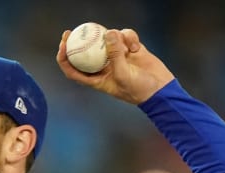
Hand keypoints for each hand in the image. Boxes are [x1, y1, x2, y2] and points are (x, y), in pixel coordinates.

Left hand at [56, 28, 175, 104]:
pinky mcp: (130, 49)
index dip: (64, 57)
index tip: (63, 44)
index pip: (73, 69)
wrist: (161, 90)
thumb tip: (109, 33)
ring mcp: (117, 56)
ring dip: (114, 38)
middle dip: (79, 40)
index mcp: (96, 78)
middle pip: (86, 51)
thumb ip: (115, 54)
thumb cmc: (139, 90)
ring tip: (125, 45)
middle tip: (75, 29)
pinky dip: (129, 37)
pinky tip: (136, 47)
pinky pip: (125, 36)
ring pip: (108, 40)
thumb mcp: (124, 74)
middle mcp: (104, 67)